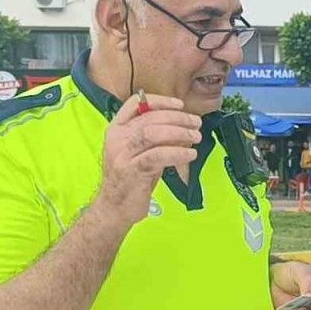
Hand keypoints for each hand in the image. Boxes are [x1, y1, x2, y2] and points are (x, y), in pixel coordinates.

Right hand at [93, 93, 201, 228]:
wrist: (114, 208)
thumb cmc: (131, 179)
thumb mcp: (142, 153)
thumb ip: (157, 139)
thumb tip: (184, 128)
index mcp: (117, 129)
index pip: (135, 104)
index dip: (159, 101)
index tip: (180, 105)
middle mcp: (117, 138)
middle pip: (149, 118)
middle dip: (177, 118)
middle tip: (196, 123)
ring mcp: (122, 154)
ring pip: (152, 133)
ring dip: (178, 132)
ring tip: (195, 137)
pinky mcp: (131, 170)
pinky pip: (157, 155)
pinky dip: (177, 152)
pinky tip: (190, 154)